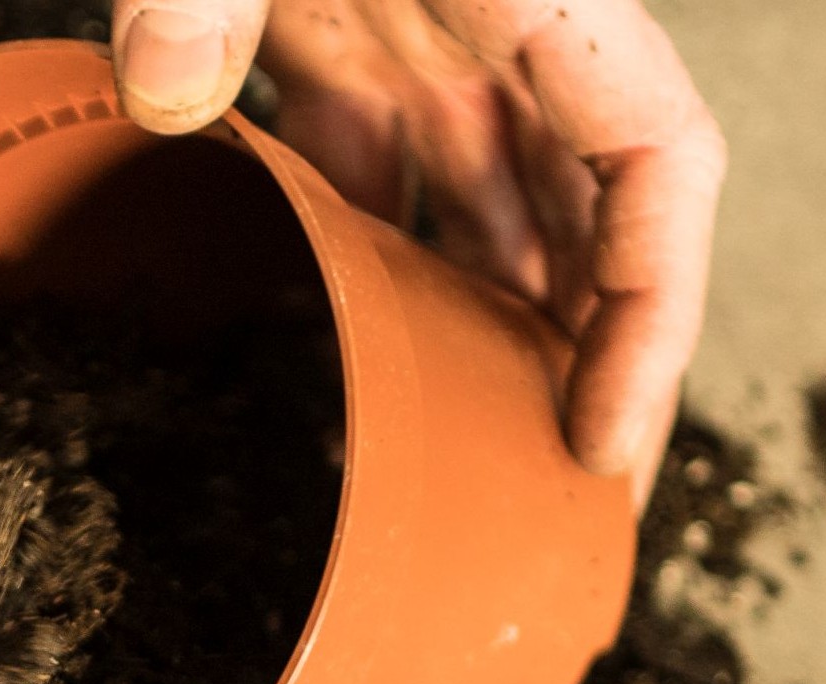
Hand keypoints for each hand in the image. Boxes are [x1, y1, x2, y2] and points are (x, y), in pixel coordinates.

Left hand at [108, 0, 725, 494]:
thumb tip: (164, 97)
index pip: (661, 158)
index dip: (653, 309)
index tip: (602, 438)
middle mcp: (496, 21)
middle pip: (584, 206)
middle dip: (586, 354)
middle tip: (556, 495)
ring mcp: (418, 26)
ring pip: (480, 194)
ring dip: (477, 315)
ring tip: (458, 445)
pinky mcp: (334, 25)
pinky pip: (371, 154)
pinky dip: (361, 246)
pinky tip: (330, 333)